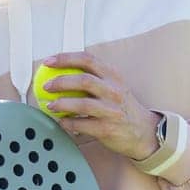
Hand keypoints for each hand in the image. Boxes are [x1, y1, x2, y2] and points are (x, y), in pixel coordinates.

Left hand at [38, 51, 160, 161]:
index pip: (88, 60)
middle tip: (46, 86)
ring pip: (82, 104)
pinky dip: (68, 123)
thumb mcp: (113, 85)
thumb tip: (59, 71)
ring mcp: (112, 110)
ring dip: (61, 104)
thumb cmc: (121, 106)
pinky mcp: (107, 129)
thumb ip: (92, 77)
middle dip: (60, 81)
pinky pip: (81, 124)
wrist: (144, 130)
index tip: (48, 62)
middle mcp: (114, 91)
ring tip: (50, 105)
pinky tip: (62, 121)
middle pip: (84, 80)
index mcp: (113, 76)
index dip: (65, 58)